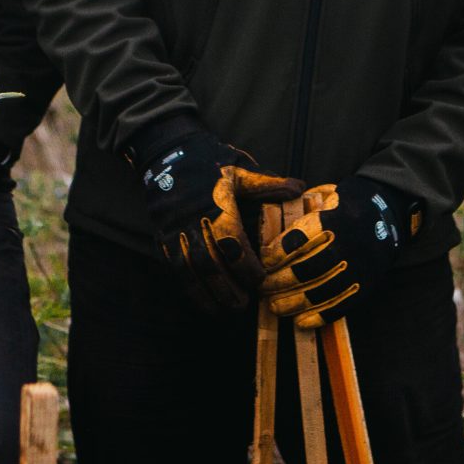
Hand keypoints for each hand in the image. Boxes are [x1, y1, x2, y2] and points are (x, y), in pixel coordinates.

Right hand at [139, 130, 302, 312]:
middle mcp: (194, 221)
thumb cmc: (208, 162)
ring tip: (224, 310)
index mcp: (218, 205)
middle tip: (243, 305)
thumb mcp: (240, 169)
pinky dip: (188, 287)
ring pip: (190, 270)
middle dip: (227, 287)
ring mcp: (175, 230)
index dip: (245, 265)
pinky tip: (202, 300)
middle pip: (210, 262)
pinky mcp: (163, 237)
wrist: (167, 153)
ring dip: (207, 293)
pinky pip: (174, 268)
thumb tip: (300, 188)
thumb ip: (268, 184)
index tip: (259, 281)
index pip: (232, 241)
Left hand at [259, 176, 419, 329]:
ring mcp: (359, 267)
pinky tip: (300, 321)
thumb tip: (267, 229)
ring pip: (322, 291)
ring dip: (294, 302)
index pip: (302, 238)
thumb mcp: (324, 195)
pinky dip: (320, 316)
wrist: (387, 214)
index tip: (264, 259)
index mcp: (335, 217)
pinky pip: (342, 305)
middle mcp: (348, 244)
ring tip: (274, 306)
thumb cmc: (346, 205)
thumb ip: (299, 209)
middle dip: (280, 281)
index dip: (279, 251)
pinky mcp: (366, 284)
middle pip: (308, 268)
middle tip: (262, 287)